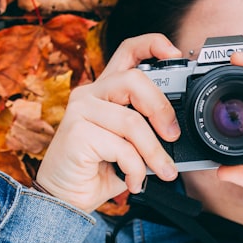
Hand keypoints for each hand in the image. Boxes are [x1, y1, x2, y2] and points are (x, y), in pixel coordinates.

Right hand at [35, 34, 182, 211]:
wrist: (65, 197)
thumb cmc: (98, 168)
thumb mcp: (129, 143)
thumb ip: (146, 128)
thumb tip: (177, 130)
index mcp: (105, 90)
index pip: (127, 51)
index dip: (153, 45)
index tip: (176, 54)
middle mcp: (90, 93)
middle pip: (134, 80)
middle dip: (161, 108)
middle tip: (173, 135)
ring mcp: (80, 111)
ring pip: (132, 122)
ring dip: (154, 152)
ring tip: (163, 172)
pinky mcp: (77, 133)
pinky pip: (121, 148)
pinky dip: (136, 169)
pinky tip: (134, 182)